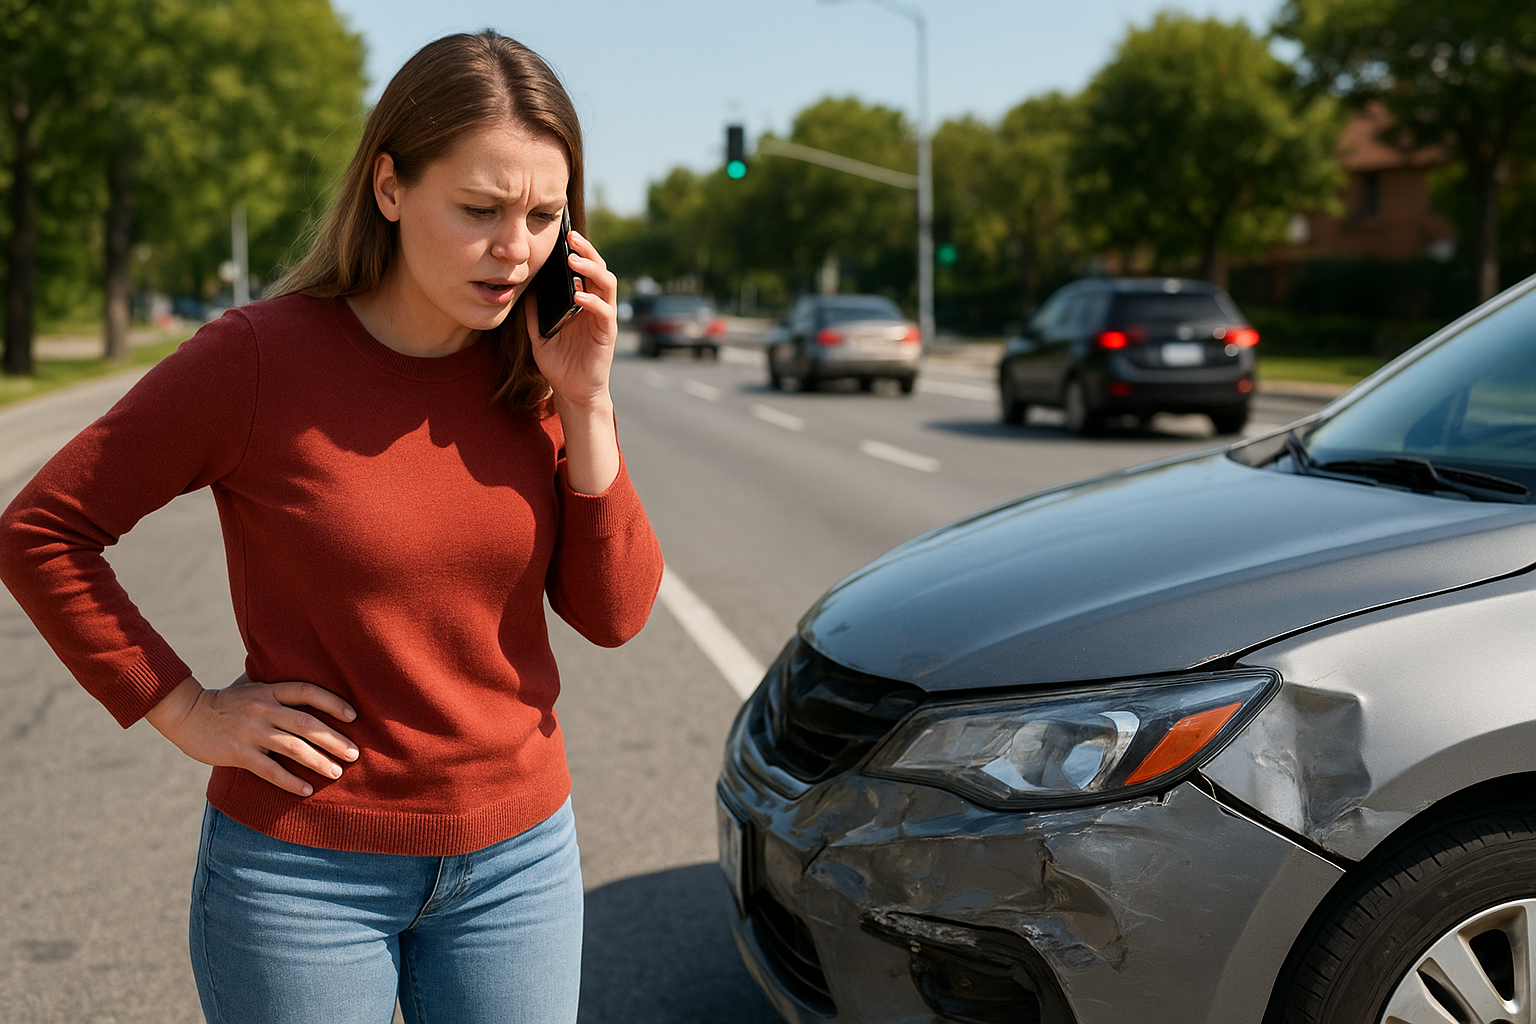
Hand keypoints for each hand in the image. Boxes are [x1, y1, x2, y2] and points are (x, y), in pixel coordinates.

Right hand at [145, 674, 358, 796]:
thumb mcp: (251, 686)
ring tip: (337, 772)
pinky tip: (306, 789)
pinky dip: (290, 781)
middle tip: (354, 754)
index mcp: (269, 690)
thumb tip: (308, 686)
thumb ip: (276, 688)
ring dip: (318, 761)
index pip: (307, 692)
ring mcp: (250, 731)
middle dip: (333, 739)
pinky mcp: (237, 753)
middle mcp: (263, 708)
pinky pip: (269, 770)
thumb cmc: (225, 701)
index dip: (333, 702)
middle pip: (306, 723)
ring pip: (292, 747)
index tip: (354, 716)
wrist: (186, 713)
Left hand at [528, 229, 618, 410]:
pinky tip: (579, 296)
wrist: (572, 392)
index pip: (583, 269)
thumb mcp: (539, 333)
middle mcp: (596, 305)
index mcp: (582, 301)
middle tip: (571, 237)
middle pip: (597, 269)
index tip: (562, 234)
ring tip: (574, 259)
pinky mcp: (607, 334)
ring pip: (606, 284)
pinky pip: (604, 312)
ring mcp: (603, 318)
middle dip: (586, 251)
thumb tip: (524, 287)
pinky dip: (592, 301)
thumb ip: (534, 312)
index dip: (576, 251)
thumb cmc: (559, 363)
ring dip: (592, 269)